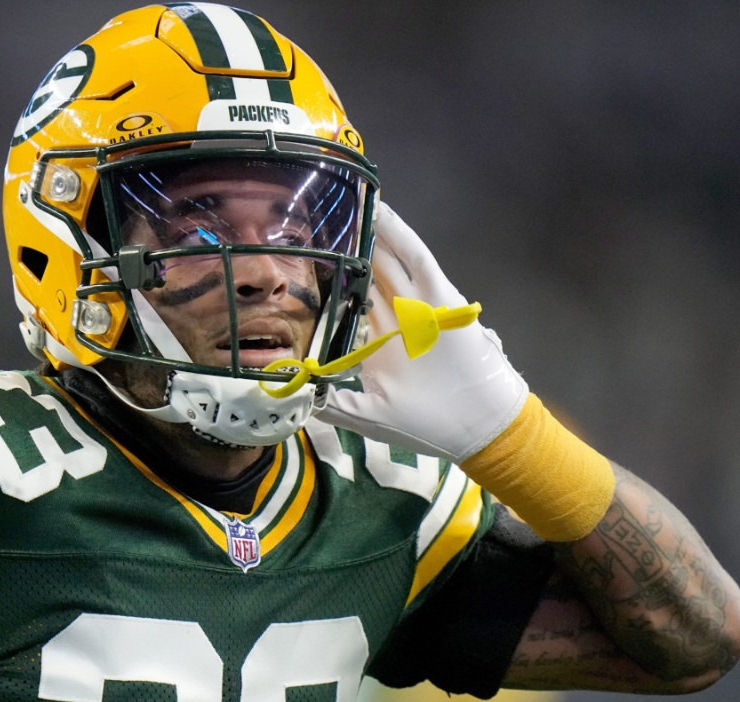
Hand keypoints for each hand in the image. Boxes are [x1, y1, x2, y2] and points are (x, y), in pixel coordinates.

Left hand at [318, 202, 528, 462]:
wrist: (478, 429)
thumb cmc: (425, 423)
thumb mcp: (365, 413)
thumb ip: (329, 400)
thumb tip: (291, 390)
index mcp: (378, 340)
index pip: (348, 301)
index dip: (326, 281)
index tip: (297, 260)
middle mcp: (396, 317)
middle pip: (366, 274)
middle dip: (344, 249)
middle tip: (314, 220)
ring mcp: (418, 304)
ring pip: (388, 259)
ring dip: (370, 233)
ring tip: (344, 203)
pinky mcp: (440, 297)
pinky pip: (418, 260)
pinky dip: (401, 236)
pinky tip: (381, 213)